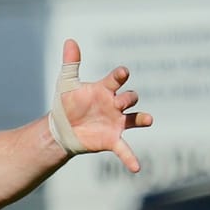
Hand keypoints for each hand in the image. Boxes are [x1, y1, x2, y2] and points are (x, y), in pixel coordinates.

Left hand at [54, 39, 152, 171]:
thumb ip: (71, 63)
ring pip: (135, 119)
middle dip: (128, 98)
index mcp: (105, 89)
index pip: (116, 79)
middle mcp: (114, 105)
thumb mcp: (67, 83)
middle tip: (120, 101)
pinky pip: (124, 149)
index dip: (120, 75)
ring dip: (142, 118)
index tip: (123, 73)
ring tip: (148, 120)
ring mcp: (115, 122)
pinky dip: (131, 158)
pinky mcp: (111, 140)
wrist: (61, 129)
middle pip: (129, 97)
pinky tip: (137, 168)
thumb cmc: (67, 104)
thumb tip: (69, 41)